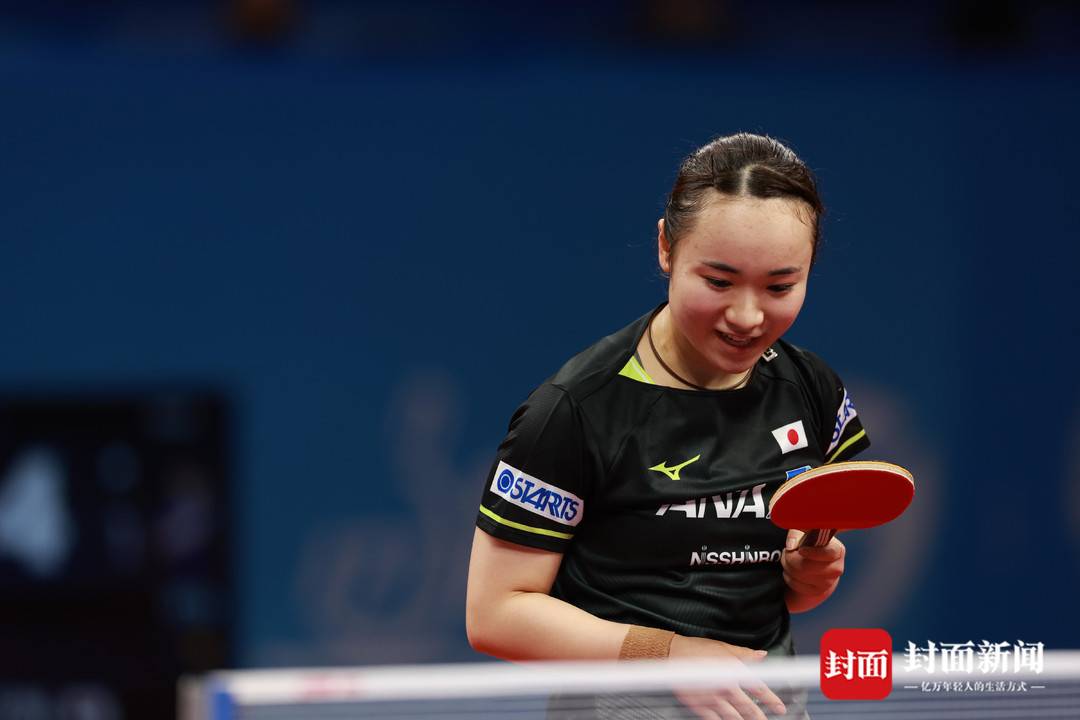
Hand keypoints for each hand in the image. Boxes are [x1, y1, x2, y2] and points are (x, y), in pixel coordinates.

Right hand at [668, 635, 786, 718]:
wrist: (672, 654)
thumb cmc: (698, 649)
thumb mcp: (725, 647)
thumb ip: (746, 654)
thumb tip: (762, 655)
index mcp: (734, 672)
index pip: (759, 689)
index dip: (772, 700)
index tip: (780, 708)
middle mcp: (725, 687)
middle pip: (748, 707)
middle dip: (760, 717)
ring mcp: (712, 698)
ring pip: (733, 716)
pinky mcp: (699, 705)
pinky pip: (714, 719)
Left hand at [782, 530, 844, 610]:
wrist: (813, 563)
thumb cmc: (809, 544)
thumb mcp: (803, 532)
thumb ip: (797, 533)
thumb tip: (792, 545)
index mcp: (837, 550)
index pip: (828, 553)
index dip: (813, 552)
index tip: (801, 550)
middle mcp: (836, 568)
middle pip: (807, 566)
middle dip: (791, 557)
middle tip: (787, 552)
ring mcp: (828, 583)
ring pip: (799, 575)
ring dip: (787, 566)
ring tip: (788, 559)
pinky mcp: (817, 592)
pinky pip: (795, 584)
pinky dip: (788, 576)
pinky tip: (791, 570)